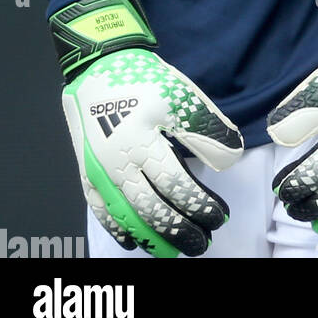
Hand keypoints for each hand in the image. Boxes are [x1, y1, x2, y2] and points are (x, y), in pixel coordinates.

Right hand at [52, 0, 242, 257]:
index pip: (176, 186)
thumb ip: (206, 130)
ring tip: (175, 251)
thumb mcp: (181, 97)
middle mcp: (117, 164)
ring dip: (153, 238)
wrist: (98, 66)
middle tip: (203, 243)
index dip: (199, 205)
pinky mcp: (87, 173)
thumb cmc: (143, 80)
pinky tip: (133, 240)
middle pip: (151, 209)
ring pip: (127, 217)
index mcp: (142, 143)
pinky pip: (100, 210)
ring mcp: (99, 172)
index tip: (219, 217)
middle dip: (180, 230)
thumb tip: (230, 160)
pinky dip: (117, 228)